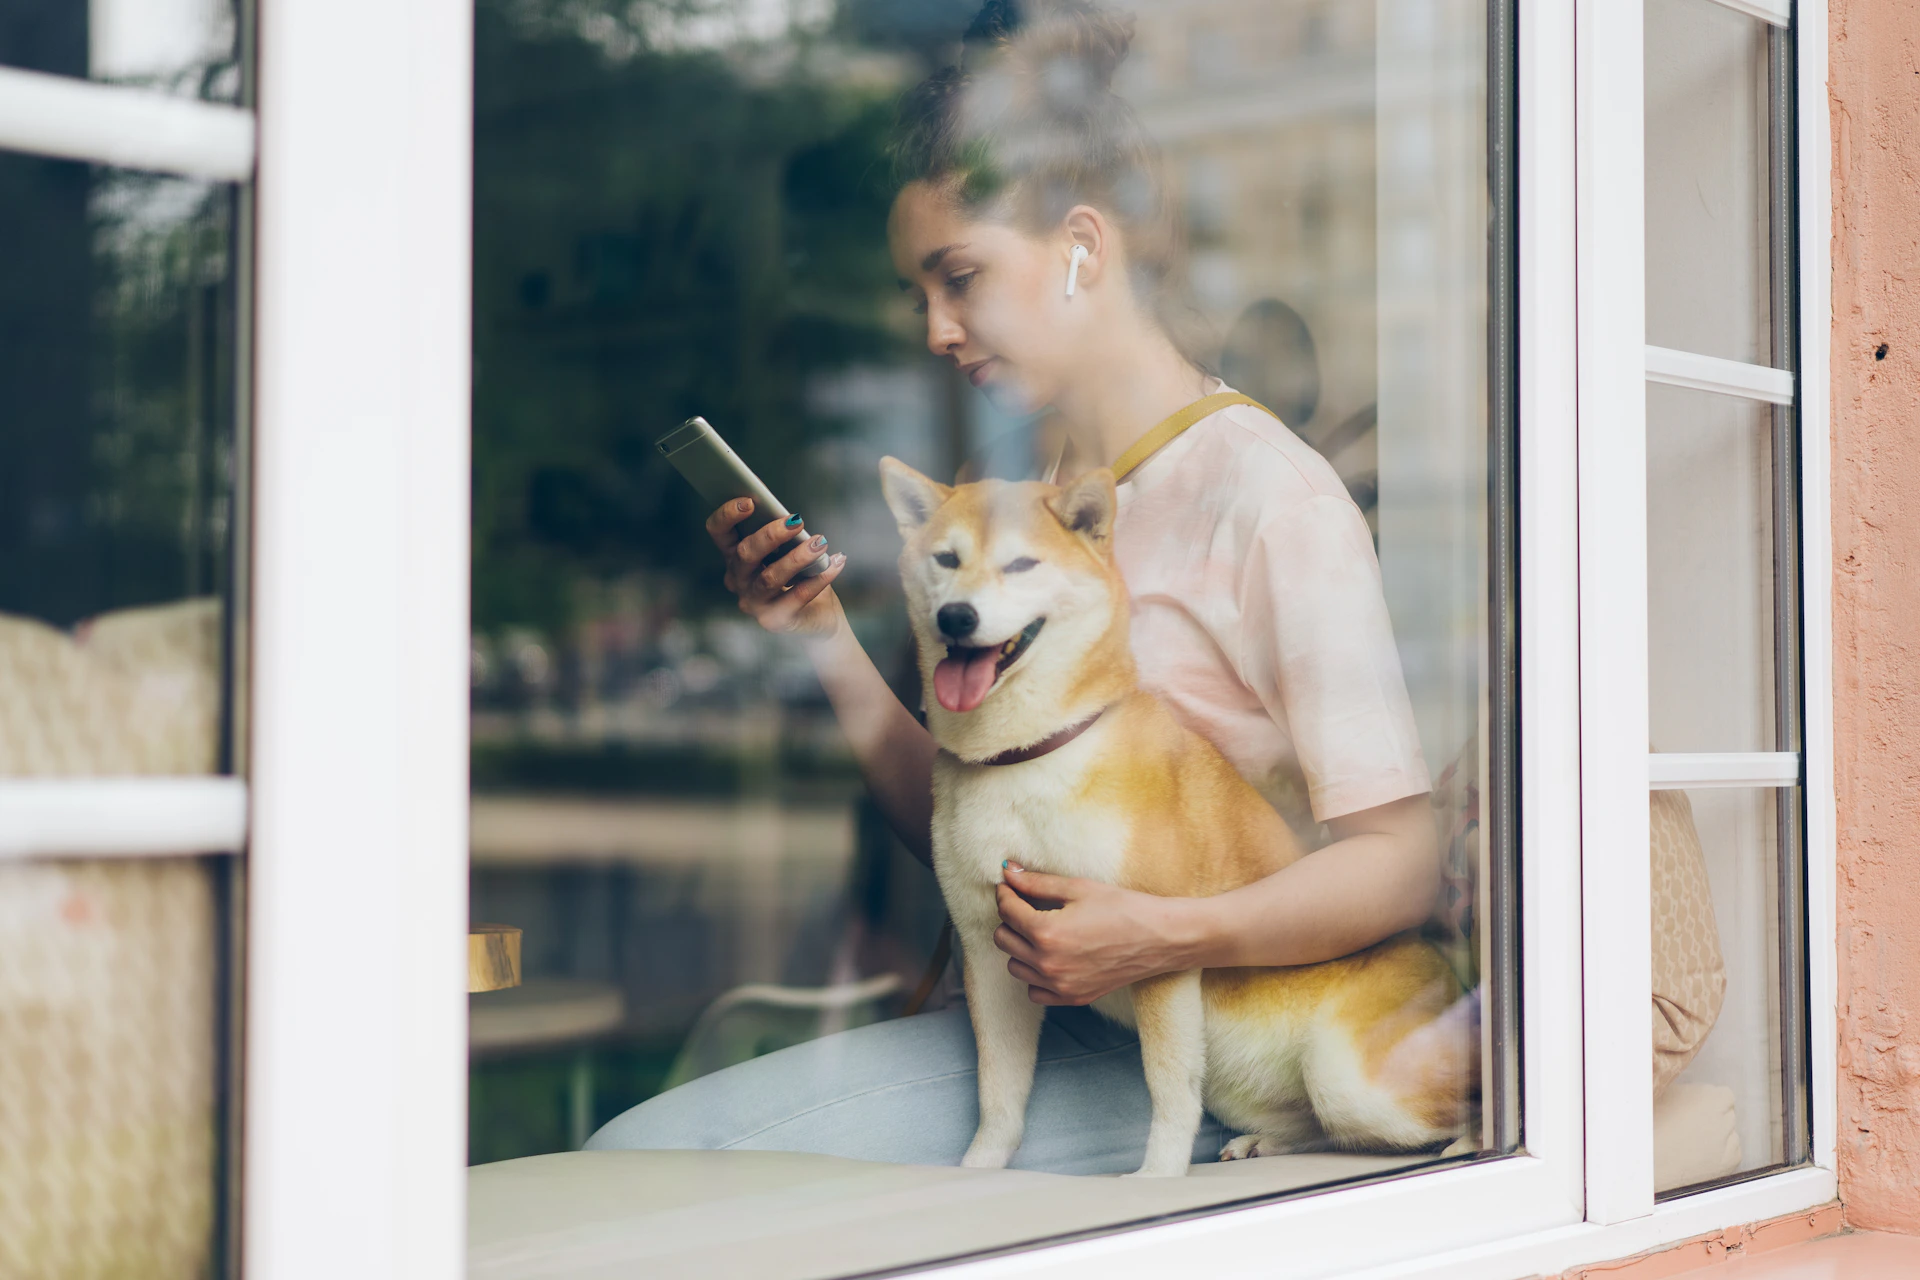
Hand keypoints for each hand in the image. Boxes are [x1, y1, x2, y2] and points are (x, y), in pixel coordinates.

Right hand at [706, 498, 847, 635]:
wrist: (819, 618)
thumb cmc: (801, 577)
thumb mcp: (790, 552)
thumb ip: (784, 537)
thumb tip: (793, 520)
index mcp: (735, 557)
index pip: (719, 532)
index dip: (728, 515)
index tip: (750, 501)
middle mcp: (738, 581)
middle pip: (745, 554)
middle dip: (770, 535)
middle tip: (797, 521)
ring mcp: (754, 603)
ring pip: (770, 577)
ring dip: (797, 557)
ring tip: (820, 543)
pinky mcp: (775, 620)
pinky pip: (796, 596)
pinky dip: (818, 579)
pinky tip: (835, 563)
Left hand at [992, 864, 1199, 1005]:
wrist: (1160, 938)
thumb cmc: (1123, 907)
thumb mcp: (1078, 888)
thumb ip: (1037, 882)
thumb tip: (1007, 872)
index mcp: (1047, 932)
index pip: (1007, 911)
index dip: (1006, 893)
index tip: (1011, 885)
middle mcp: (1048, 964)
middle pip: (1004, 940)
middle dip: (1010, 919)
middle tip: (1025, 905)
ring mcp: (1060, 985)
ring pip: (1015, 967)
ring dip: (1019, 947)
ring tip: (1038, 931)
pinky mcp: (1073, 997)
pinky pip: (1035, 991)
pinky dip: (1035, 976)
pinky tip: (1050, 958)